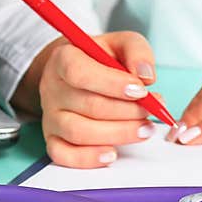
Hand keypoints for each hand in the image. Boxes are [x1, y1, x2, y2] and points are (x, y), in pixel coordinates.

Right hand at [12, 31, 161, 167]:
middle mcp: (52, 88)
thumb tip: (146, 76)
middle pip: (88, 106)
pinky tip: (112, 153)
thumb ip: (136, 51)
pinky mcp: (53, 138)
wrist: (75, 71)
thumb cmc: (100, 58)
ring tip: (144, 130)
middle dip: (127, 112)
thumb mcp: (121, 43)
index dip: (112, 84)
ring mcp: (50, 115)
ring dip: (117, 134)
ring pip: (79, 132)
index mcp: (64, 58)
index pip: (79, 73)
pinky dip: (88, 158)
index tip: (141, 90)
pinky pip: (63, 155)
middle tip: (152, 112)